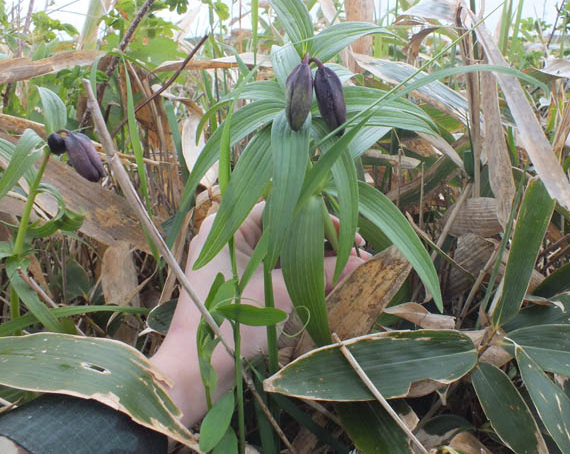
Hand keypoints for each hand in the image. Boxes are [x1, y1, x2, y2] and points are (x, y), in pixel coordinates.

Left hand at [150, 201, 369, 425]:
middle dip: (321, 242)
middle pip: (285, 230)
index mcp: (229, 227)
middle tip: (356, 251)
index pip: (283, 208)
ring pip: (283, 253)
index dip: (320, 218)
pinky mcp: (239, 285)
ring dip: (313, 260)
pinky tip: (328, 282)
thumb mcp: (281, 294)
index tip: (350, 234)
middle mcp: (230, 238)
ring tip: (348, 268)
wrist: (198, 370)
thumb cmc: (230, 323)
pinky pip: (275, 272)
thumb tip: (363, 263)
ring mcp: (233, 263)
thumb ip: (322, 274)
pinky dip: (299, 276)